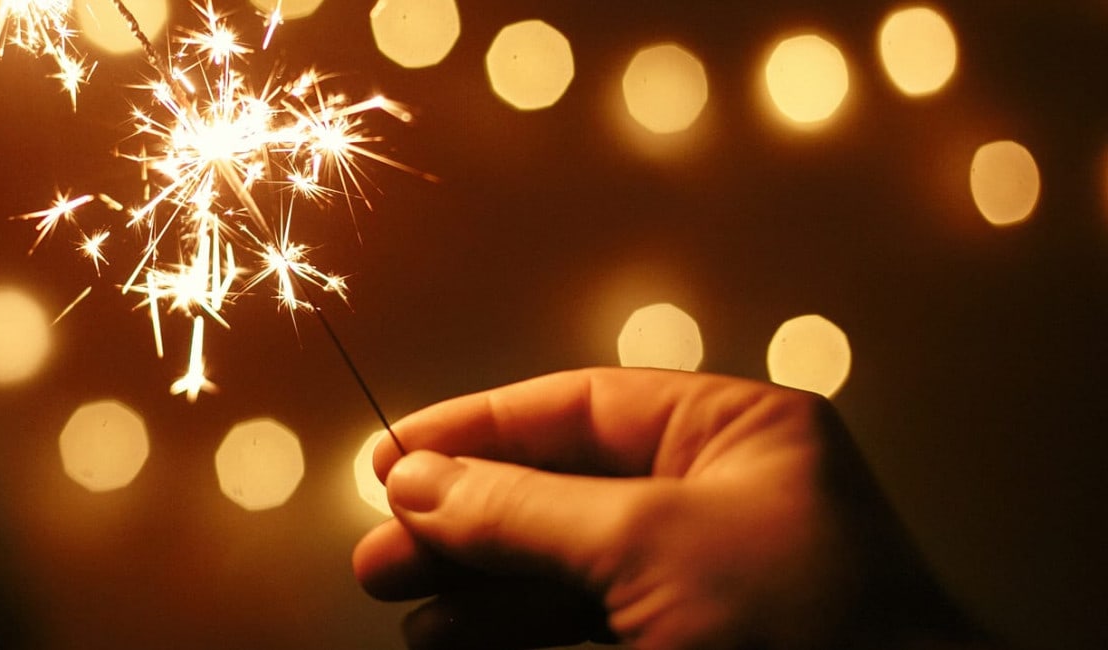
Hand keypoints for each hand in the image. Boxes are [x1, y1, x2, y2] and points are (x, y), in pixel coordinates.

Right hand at [353, 368, 987, 649]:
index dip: (475, 429)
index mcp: (735, 434)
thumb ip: (520, 509)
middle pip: (557, 489)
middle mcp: (718, 497)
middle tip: (380, 550)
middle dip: (461, 520)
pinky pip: (582, 625)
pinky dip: (514, 631)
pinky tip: (451, 638)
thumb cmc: (806, 628)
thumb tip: (415, 480)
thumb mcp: (644, 544)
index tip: (389, 459)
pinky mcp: (689, 645)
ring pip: (560, 566)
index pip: (579, 406)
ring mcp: (704, 580)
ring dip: (473, 585)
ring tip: (397, 599)